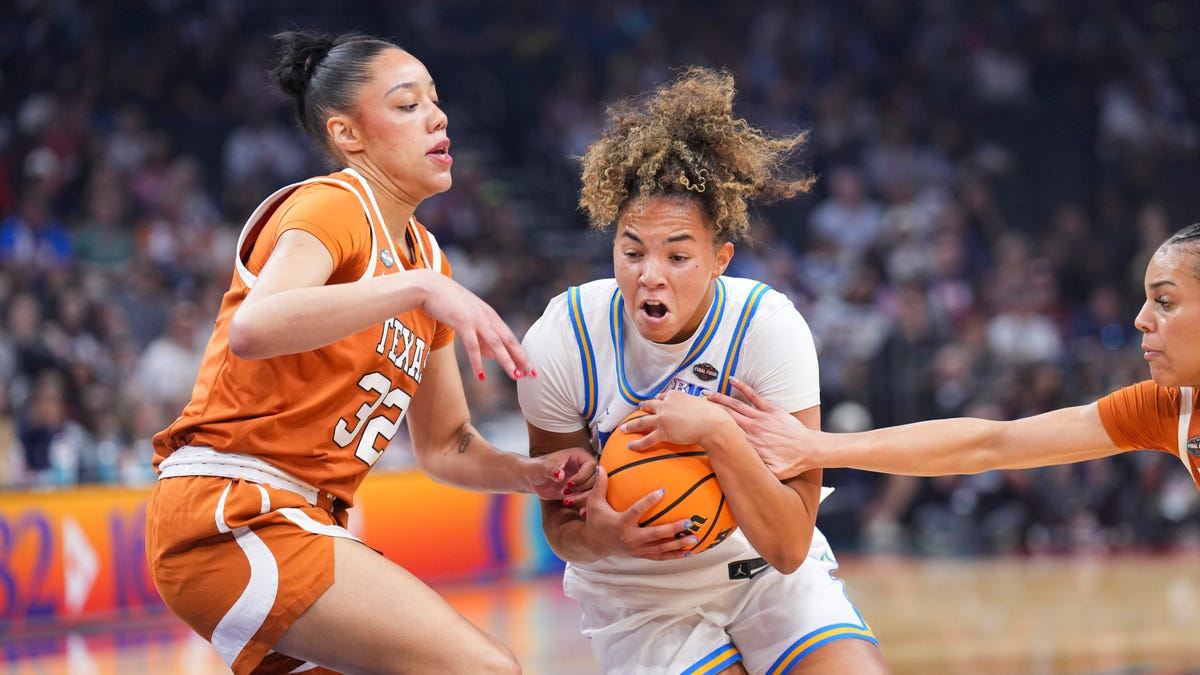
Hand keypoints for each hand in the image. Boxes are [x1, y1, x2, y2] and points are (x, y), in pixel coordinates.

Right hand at [414, 270, 533, 380]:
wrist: (429, 287)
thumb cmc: (447, 303)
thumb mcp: (469, 319)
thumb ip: (482, 337)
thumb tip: (492, 356)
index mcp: (490, 316)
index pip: (510, 338)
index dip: (521, 354)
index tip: (531, 368)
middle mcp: (487, 317)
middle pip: (509, 341)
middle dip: (522, 358)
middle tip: (533, 374)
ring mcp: (476, 319)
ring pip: (496, 344)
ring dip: (506, 361)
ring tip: (515, 376)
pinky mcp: (462, 322)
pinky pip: (472, 346)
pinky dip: (478, 362)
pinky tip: (482, 376)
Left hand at [527, 446, 595, 500]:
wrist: (534, 479)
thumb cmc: (538, 468)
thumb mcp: (543, 467)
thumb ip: (552, 470)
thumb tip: (560, 475)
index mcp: (579, 455)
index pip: (592, 465)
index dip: (582, 476)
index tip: (569, 483)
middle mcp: (584, 466)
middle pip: (596, 478)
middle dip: (583, 488)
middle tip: (566, 492)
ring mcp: (584, 479)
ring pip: (595, 490)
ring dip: (583, 498)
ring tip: (567, 500)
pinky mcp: (582, 490)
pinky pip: (590, 498)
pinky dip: (585, 505)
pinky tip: (578, 509)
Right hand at [581, 467, 697, 560]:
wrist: (594, 544)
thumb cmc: (596, 521)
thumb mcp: (594, 503)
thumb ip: (600, 485)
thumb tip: (601, 466)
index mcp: (621, 523)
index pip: (636, 511)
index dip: (649, 501)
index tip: (662, 491)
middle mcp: (631, 538)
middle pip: (655, 534)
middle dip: (672, 529)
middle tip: (688, 521)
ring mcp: (637, 549)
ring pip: (661, 548)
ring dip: (678, 544)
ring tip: (695, 538)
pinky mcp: (641, 555)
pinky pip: (660, 557)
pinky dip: (675, 555)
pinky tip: (689, 552)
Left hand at [621, 390, 731, 449]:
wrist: (711, 423)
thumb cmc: (711, 414)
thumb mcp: (702, 403)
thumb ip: (697, 403)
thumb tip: (705, 401)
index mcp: (675, 395)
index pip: (663, 396)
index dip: (659, 399)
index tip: (656, 400)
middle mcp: (666, 404)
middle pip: (650, 405)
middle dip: (643, 407)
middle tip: (639, 408)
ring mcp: (662, 417)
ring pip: (642, 421)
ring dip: (631, 425)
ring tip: (623, 428)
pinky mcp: (663, 431)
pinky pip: (647, 439)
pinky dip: (638, 443)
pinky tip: (631, 446)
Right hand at [706, 377, 814, 478]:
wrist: (810, 450)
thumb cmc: (790, 464)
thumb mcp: (770, 474)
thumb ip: (753, 471)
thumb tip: (735, 471)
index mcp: (750, 444)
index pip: (725, 433)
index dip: (710, 427)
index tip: (697, 421)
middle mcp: (753, 428)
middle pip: (726, 416)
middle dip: (710, 410)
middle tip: (694, 405)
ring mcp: (761, 417)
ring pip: (736, 405)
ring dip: (720, 398)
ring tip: (706, 394)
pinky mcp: (771, 410)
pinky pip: (754, 396)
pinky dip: (742, 387)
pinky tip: (732, 380)